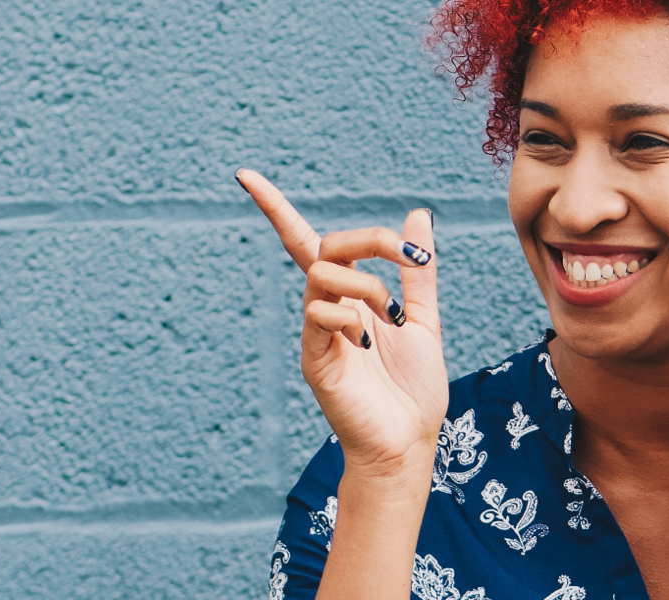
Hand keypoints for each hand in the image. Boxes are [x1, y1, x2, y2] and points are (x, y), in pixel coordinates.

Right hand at [237, 169, 449, 477]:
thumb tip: (418, 214)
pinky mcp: (313, 359)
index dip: (274, 208)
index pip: (304, 242)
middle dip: (370, 239)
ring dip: (367, 284)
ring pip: (322, 274)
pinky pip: (319, 315)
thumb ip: (418, 270)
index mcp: (348, 297)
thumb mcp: (425, 318)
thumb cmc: (413, 389)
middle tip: (408, 257)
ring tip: (392, 318)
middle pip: (323, 246)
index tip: (244, 174)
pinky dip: (350, 318)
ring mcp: (316, 333)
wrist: (410, 441)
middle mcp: (326, 309)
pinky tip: (370, 345)